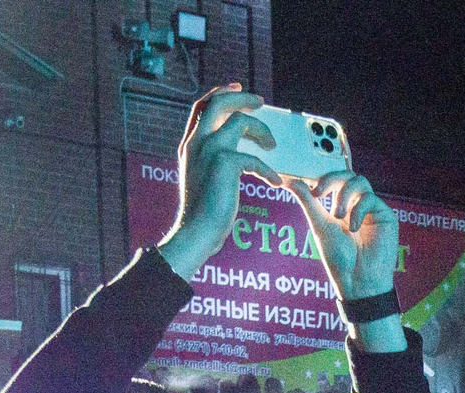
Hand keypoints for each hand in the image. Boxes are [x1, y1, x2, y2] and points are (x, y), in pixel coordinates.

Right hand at [158, 85, 271, 280]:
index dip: (221, 93)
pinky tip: (274, 182)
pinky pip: (254, 158)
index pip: (202, 106)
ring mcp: (210, 149)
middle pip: (220, 102)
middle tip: (261, 102)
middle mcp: (197, 141)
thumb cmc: (203, 212)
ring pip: (241, 122)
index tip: (238, 89)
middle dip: (242, 98)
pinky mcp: (225, 162)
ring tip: (272, 146)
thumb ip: (213, 160)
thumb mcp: (204, 178)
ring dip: (262, 131)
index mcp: (190, 144)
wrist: (197, 231)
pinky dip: (268, 170)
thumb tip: (236, 154)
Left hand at [289, 172, 405, 351]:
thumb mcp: (319, 225)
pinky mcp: (385, 215)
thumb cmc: (339, 259)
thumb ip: (308, 202)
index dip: (323, 178)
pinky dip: (358, 210)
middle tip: (319, 193)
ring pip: (359, 182)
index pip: (334, 181)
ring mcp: (371, 210)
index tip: (311, 187)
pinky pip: (370, 198)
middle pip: (347, 175)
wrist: (358, 281)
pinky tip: (354, 228)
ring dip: (344, 195)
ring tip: (338, 216)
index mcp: (341, 208)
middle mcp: (357, 206)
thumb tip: (290, 181)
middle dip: (332, 180)